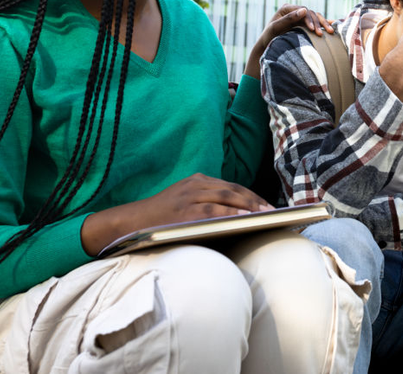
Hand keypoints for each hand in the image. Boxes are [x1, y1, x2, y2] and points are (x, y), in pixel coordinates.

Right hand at [81, 173, 273, 255]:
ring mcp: (190, 195)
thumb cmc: (161, 219)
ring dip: (249, 206)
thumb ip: (208, 206)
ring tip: (266, 215)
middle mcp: (196, 184)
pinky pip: (213, 210)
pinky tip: (245, 218)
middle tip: (274, 212)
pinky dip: (231, 213)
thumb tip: (239, 219)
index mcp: (198, 181)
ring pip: (227, 197)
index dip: (253, 196)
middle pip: (235, 190)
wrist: (129, 222)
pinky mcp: (184, 209)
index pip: (233, 186)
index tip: (269, 205)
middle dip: (256, 201)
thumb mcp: (185, 204)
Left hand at [244, 4, 334, 77]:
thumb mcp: (276, 27)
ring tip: (329, 32)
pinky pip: (316, 23)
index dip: (309, 19)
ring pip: (316, 17)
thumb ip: (289, 18)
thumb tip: (304, 10)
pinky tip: (332, 26)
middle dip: (317, 23)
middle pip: (311, 14)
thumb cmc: (269, 37)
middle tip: (320, 34)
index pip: (302, 10)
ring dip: (323, 24)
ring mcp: (301, 18)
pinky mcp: (304, 25)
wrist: (267, 45)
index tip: (312, 29)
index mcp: (287, 8)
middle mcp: (295, 11)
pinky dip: (324, 24)